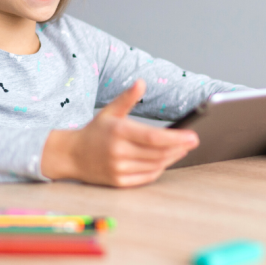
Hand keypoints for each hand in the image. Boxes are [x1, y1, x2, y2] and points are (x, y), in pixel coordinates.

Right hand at [41, 79, 198, 186]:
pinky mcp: (119, 182)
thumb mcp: (110, 111)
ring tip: (181, 149)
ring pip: (155, 166)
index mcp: (118, 132)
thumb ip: (127, 97)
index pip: (153, 137)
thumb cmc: (95, 131)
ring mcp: (119, 169)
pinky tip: (165, 160)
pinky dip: (159, 168)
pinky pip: (147, 177)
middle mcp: (118, 152)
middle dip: (178, 147)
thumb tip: (141, 82)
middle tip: (192, 141)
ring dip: (171, 158)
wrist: (72, 155)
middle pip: (158, 153)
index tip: (192, 136)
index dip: (176, 138)